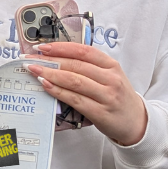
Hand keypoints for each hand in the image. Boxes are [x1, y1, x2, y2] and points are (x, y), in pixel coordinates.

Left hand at [24, 42, 147, 145]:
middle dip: (50, 60)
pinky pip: (75, 99)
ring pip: (74, 81)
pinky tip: (45, 85)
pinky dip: (58, 91)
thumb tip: (57, 57)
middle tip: (31, 59)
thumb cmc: (117, 96)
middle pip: (76, 65)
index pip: (84, 51)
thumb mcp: (109, 76)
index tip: (42, 47)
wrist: (136, 121)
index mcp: (112, 65)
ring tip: (34, 70)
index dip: (61, 47)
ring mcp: (106, 96)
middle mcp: (111, 79)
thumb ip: (89, 67)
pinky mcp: (100, 112)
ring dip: (50, 74)